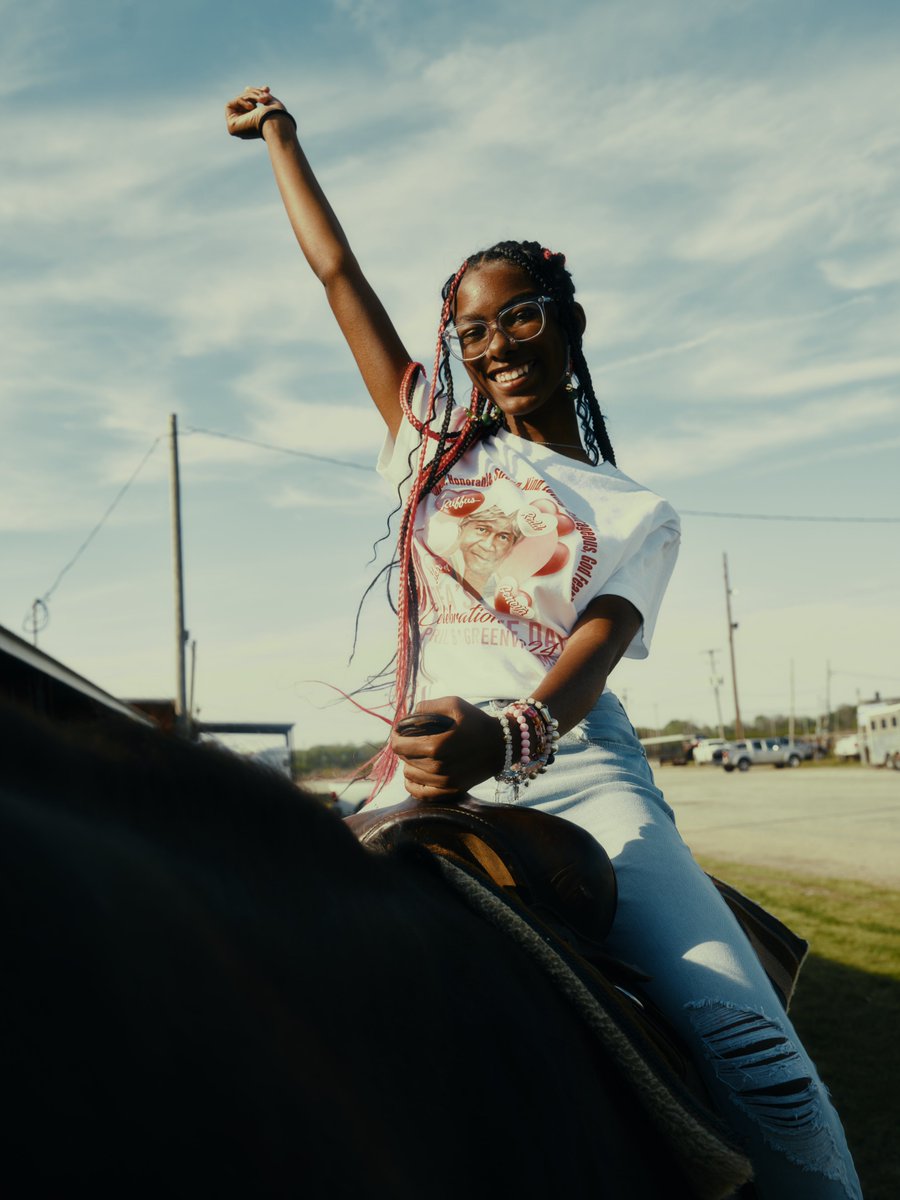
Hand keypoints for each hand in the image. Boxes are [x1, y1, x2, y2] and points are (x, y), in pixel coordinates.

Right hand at [225, 85, 290, 139]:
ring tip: (261, 100)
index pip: (250, 101)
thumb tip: (246, 88)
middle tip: (264, 96)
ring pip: (238, 101)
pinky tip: (252, 108)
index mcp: (255, 123)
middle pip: (244, 100)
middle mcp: (246, 126)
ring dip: (250, 96)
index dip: (257, 92)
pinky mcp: (231, 125)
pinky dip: (241, 101)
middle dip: (254, 93)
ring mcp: (238, 127)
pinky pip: (230, 104)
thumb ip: (256, 95)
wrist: (275, 122)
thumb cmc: (277, 115)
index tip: (267, 89)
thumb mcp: (266, 99)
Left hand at [390, 697, 505, 800]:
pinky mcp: (451, 791)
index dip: (396, 736)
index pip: (398, 745)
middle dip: (405, 748)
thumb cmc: (476, 722)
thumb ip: (427, 707)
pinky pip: (419, 793)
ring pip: (409, 775)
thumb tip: (407, 718)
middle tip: (415, 740)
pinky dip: (413, 784)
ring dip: (410, 763)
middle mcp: (438, 767)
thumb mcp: (454, 704)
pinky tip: (417, 773)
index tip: (401, 732)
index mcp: (436, 745)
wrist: (502, 745)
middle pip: (404, 759)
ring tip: (421, 754)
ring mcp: (445, 782)